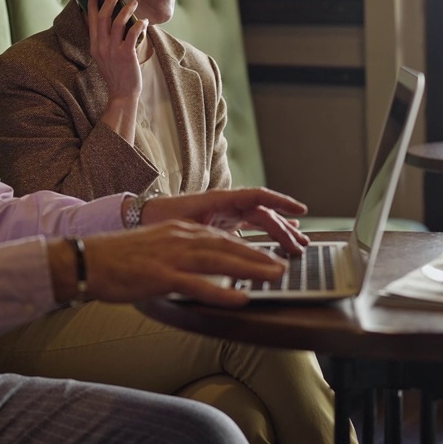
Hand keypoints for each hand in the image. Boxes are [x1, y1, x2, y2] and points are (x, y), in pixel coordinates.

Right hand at [50, 222, 285, 306]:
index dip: (247, 246)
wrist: (85, 259)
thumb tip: (198, 267)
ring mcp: (170, 255)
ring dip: (251, 268)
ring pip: (220, 260)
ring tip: (274, 277)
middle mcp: (179, 237)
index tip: (267, 255)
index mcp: (177, 230)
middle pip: (227, 245)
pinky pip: (197, 284)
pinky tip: (240, 298)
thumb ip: (178, 254)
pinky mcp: (160, 275)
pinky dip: (221, 290)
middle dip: (258, 255)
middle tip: (283, 265)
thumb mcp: (153, 248)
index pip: (220, 236)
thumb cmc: (116, 259)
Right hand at [87, 0, 146, 103]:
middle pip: (103, 17)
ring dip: (126, 9)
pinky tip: (144, 20)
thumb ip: (104, 41)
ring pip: (118, 22)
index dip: (92, 4)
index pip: (91, 20)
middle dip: (110, 0)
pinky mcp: (126, 54)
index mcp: (95, 46)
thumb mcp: (104, 57)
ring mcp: (113, 50)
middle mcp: (102, 46)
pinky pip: (132, 32)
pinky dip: (139, 24)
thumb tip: (112, 22)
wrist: (122, 93)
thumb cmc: (116, 74)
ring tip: (133, 2)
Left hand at [140, 188, 309, 254]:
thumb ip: (210, 234)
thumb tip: (233, 247)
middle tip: (301, 245)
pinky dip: (265, 235)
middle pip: (263, 213)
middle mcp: (225, 205)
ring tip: (297, 245)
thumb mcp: (186, 226)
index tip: (299, 210)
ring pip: (259, 222)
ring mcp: (225, 214)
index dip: (280, 202)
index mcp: (220, 199)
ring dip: (279, 232)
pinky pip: (249, 228)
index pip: (257, 197)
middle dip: (284, 227)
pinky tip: (278, 243)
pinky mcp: (221, 224)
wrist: (141, 218)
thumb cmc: (160, 217)